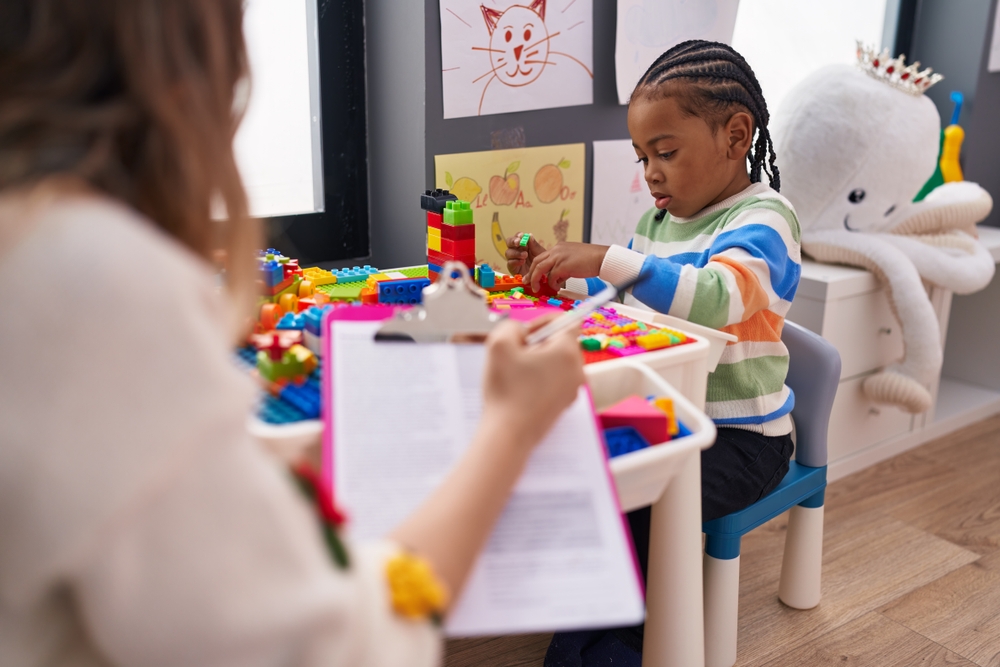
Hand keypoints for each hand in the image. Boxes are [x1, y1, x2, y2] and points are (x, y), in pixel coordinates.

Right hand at [481, 317, 583, 449]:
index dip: (543, 321)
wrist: (509, 434)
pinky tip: (520, 390)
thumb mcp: (498, 345)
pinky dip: (539, 379)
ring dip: (537, 362)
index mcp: (567, 352)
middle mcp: (577, 370)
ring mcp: (573, 390)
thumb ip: (510, 327)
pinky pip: (554, 381)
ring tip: (516, 374)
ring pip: (557, 363)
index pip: (567, 321)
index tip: (525, 335)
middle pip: (562, 343)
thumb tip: (519, 331)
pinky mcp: (564, 405)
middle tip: (516, 355)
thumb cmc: (506, 390)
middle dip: (539, 343)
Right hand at [505, 232, 545, 275]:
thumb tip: (529, 235)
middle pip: (509, 243)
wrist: (543, 276)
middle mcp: (517, 250)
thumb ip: (534, 245)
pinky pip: (509, 263)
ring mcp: (513, 259)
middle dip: (512, 241)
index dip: (518, 236)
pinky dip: (515, 261)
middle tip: (518, 242)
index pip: (517, 237)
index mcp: (523, 244)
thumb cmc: (541, 262)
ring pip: (508, 252)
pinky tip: (522, 262)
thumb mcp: (540, 252)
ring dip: (516, 253)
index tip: (521, 236)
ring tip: (525, 255)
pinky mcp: (512, 268)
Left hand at [523, 242, 609, 292]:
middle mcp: (556, 250)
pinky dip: (552, 284)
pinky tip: (557, 287)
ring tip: (537, 288)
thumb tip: (555, 278)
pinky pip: (552, 277)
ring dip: (536, 280)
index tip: (531, 276)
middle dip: (530, 274)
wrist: (601, 258)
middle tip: (527, 282)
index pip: (541, 257)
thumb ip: (562, 266)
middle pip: (536, 262)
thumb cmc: (590, 260)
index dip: (534, 268)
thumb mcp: (572, 260)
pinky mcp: (563, 266)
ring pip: (540, 268)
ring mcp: (559, 257)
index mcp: (558, 248)